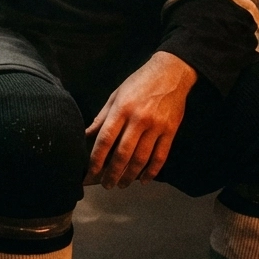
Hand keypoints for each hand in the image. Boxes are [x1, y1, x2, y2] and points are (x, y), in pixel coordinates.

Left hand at [84, 52, 197, 188]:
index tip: (90, 172)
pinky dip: (152, 171)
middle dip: (113, 173)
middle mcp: (138, 119)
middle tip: (106, 185)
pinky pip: (161, 156)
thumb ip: (102, 116)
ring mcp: (156, 127)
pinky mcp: (171, 132)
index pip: (106, 139)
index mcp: (121, 109)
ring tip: (122, 185)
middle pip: (123, 153)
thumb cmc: (138, 82)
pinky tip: (143, 180)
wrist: (171, 74)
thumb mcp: (116, 94)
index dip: (97, 158)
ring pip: (141, 158)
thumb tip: (87, 134)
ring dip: (130, 175)